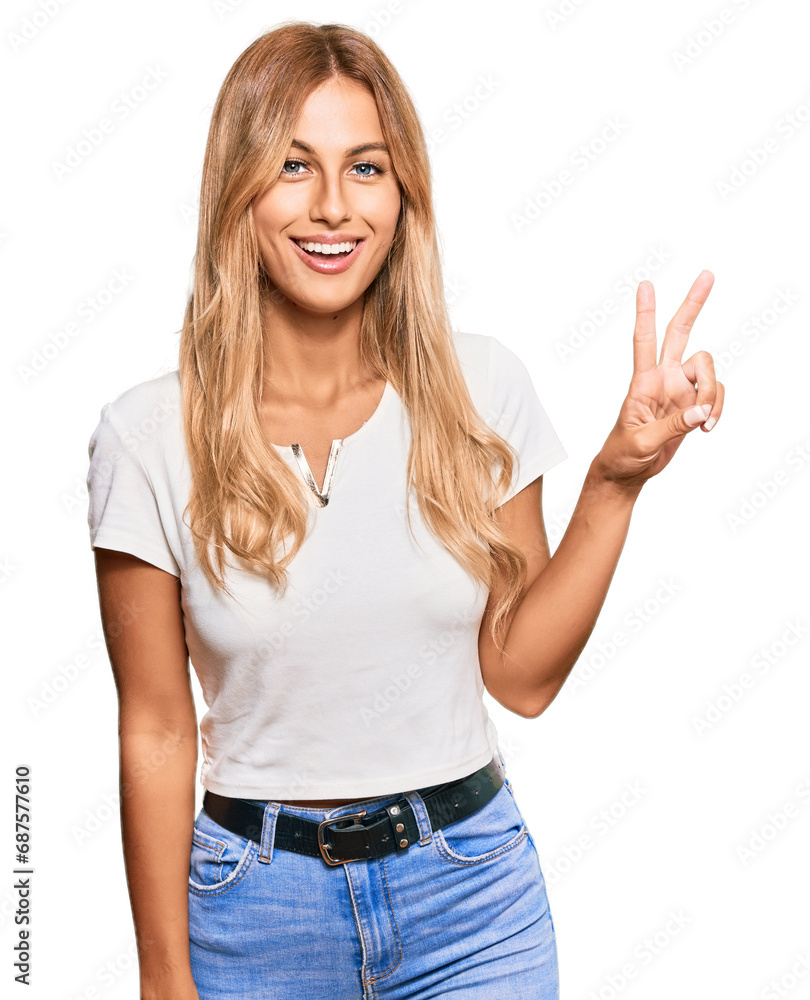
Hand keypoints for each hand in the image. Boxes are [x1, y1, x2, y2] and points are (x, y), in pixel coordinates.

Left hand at [594, 269, 724, 493]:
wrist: (628, 471)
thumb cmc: (624, 454)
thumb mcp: (642, 442)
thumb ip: (673, 426)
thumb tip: (702, 412)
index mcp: (642, 382)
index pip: (643, 340)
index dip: (645, 313)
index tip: (645, 285)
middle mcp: (663, 378)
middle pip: (680, 332)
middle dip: (693, 304)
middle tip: (707, 275)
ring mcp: (680, 389)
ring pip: (708, 369)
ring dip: (713, 394)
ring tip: (704, 423)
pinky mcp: (693, 404)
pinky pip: (716, 395)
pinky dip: (718, 409)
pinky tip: (707, 428)